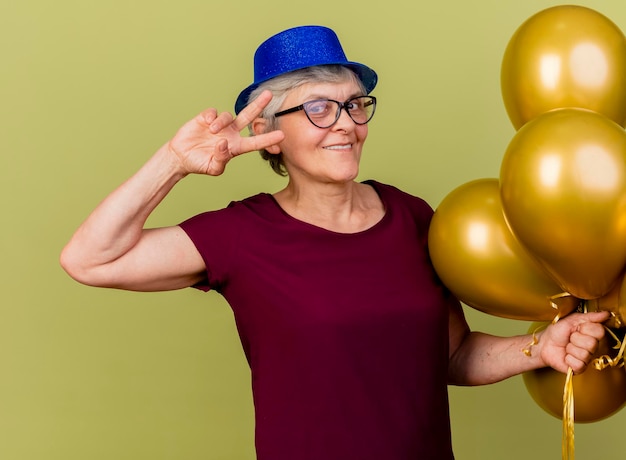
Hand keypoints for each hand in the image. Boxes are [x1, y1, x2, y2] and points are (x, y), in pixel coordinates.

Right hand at [167, 90, 284, 175]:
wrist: (181, 157)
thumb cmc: (200, 164)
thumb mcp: (213, 168)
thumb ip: (221, 159)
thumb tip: (224, 142)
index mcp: (236, 147)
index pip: (255, 142)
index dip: (268, 139)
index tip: (281, 135)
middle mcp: (231, 133)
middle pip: (248, 117)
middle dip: (259, 105)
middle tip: (269, 94)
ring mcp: (220, 124)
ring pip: (228, 116)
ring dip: (221, 122)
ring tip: (211, 130)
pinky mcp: (206, 118)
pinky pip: (213, 112)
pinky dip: (211, 116)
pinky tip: (206, 123)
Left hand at [539, 310, 609, 373]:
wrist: (544, 344)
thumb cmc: (557, 332)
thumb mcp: (571, 320)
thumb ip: (590, 317)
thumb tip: (606, 313)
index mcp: (592, 334)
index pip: (600, 331)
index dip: (585, 329)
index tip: (577, 328)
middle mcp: (592, 347)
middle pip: (592, 343)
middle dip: (575, 339)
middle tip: (569, 338)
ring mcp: (587, 358)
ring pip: (585, 354)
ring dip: (570, 349)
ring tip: (566, 347)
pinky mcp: (580, 368)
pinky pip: (579, 364)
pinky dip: (568, 359)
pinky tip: (566, 356)